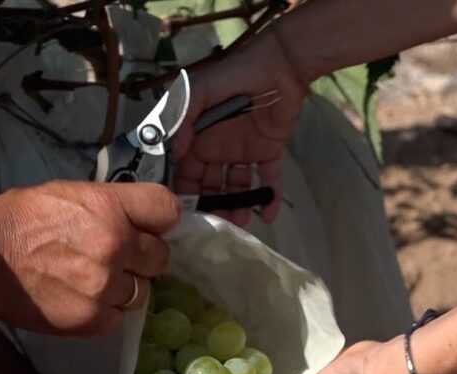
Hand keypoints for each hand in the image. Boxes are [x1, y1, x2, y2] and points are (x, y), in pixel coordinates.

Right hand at [0, 181, 180, 335]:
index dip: (159, 220)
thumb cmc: (18, 219)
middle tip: (118, 257)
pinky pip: (118, 318)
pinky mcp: (91, 320)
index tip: (149, 226)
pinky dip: (104, 312)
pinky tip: (82, 299)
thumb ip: (110, 206)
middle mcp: (115, 246)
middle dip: (143, 257)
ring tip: (94, 280)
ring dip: (125, 288)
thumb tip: (137, 219)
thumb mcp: (69, 193)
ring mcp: (105, 286)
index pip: (167, 210)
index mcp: (110, 207)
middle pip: (161, 257)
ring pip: (142, 292)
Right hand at [172, 30, 308, 226]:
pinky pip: (268, 179)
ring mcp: (243, 152)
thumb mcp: (199, 90)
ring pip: (236, 187)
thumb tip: (176, 151)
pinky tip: (269, 214)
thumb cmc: (235, 74)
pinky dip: (270, 197)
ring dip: (237, 206)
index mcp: (197, 137)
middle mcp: (217, 149)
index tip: (185, 214)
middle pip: (210, 186)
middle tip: (215, 226)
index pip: (185, 172)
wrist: (280, 65)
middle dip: (211, 207)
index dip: (185, 193)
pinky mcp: (268, 152)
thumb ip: (183, 117)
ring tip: (240, 223)